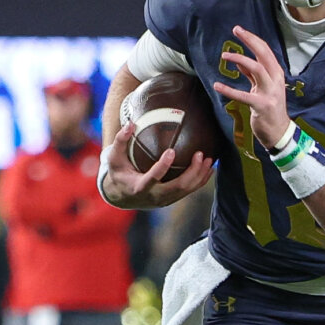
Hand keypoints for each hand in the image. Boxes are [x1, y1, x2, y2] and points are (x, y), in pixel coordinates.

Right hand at [99, 121, 214, 208]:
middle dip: (191, 172)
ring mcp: (165, 200)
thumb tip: (131, 124)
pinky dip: (200, 180)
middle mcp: (154, 196)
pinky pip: (189, 191)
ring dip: (200, 175)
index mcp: (139, 187)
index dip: (162, 166)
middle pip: (177, 187)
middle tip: (200, 154)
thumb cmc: (119, 173)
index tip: (171, 151)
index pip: (152, 178)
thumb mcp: (114, 158)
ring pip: (186, 190)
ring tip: (209, 159)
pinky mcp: (172, 199)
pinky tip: (209, 168)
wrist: (123, 196)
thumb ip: (120, 141)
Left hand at [213, 25, 289, 148]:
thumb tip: (240, 62)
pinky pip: (243, 95)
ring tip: (225, 56)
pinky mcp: (261, 106)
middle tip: (236, 30)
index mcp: (276, 74)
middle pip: (263, 54)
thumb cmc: (270, 109)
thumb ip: (253, 75)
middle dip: (250, 40)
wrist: (279, 131)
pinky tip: (217, 85)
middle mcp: (275, 80)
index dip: (252, 39)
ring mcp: (269, 92)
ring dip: (240, 59)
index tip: (240, 30)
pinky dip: (229, 90)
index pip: (265, 51)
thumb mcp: (262, 88)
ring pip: (257, 69)